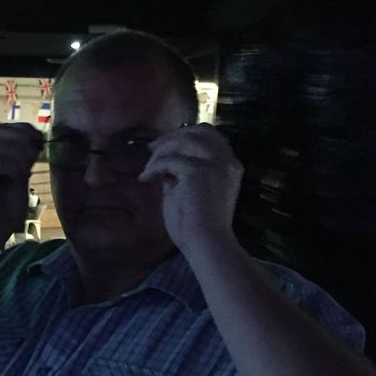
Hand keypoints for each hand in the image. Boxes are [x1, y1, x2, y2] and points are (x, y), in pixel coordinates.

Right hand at [0, 123, 44, 250]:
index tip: (40, 138)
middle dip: (21, 137)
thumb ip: (22, 163)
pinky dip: (12, 165)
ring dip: (19, 152)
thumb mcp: (17, 182)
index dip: (20, 129)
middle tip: (37, 150)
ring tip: (29, 166)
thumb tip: (35, 144)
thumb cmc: (2, 216)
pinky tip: (20, 175)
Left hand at [138, 124, 243, 254]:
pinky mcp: (197, 171)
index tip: (166, 146)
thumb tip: (165, 164)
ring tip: (148, 168)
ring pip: (182, 141)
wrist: (206, 243)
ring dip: (161, 151)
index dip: (187, 135)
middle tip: (151, 148)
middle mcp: (227, 160)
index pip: (210, 135)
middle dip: (172, 137)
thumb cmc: (198, 226)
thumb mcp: (190, 192)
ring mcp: (214, 163)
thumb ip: (182, 175)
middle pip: (198, 131)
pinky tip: (145, 178)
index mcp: (230, 165)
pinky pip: (169, 160)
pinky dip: (154, 167)